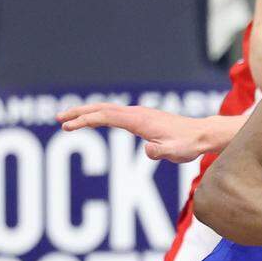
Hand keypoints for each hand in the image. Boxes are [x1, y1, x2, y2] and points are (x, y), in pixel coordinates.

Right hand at [57, 103, 218, 162]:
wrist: (202, 135)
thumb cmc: (188, 144)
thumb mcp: (175, 152)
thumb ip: (160, 152)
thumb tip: (148, 150)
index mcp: (140, 120)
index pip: (106, 116)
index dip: (85, 120)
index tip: (68, 126)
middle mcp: (137, 113)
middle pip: (102, 108)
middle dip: (79, 113)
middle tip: (59, 119)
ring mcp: (140, 114)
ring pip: (107, 109)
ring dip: (87, 113)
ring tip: (68, 120)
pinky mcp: (143, 118)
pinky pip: (115, 114)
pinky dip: (99, 115)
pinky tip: (92, 121)